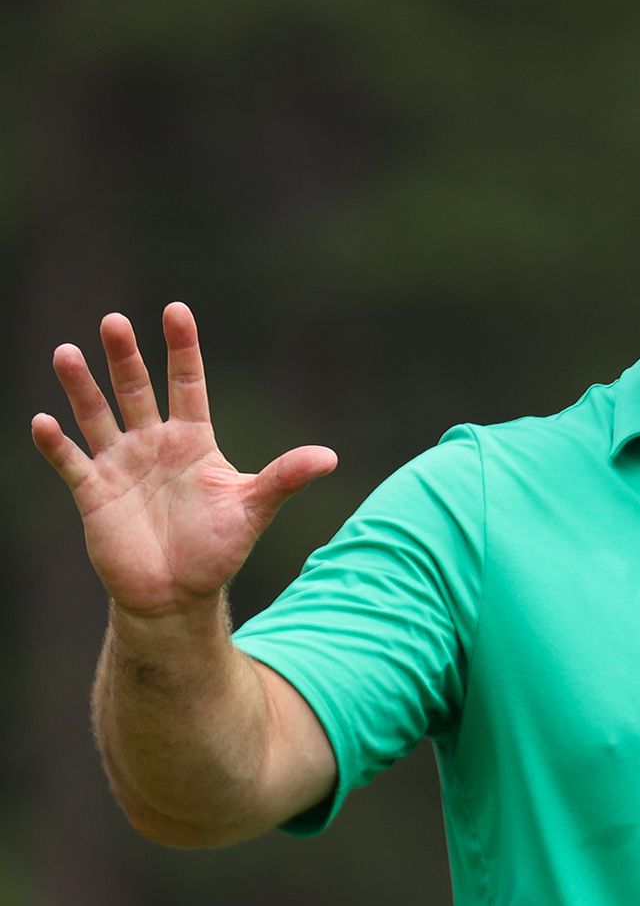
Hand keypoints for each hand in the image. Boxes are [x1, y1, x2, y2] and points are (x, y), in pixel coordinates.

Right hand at [31, 303, 336, 617]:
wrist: (178, 594)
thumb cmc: (218, 548)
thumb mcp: (253, 509)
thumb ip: (285, 478)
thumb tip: (331, 457)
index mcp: (194, 440)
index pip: (187, 383)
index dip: (182, 349)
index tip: (176, 311)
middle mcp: (154, 444)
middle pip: (137, 390)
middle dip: (125, 356)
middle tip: (114, 322)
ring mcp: (120, 465)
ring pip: (97, 416)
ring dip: (81, 387)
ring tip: (66, 353)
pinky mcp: (93, 494)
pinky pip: (70, 462)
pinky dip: (55, 443)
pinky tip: (44, 421)